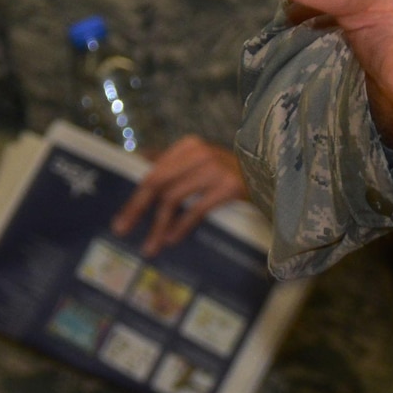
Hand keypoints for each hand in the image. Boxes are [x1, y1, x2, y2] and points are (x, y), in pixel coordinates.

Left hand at [113, 137, 246, 256]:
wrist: (271, 174)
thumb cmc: (231, 171)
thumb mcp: (201, 163)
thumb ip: (174, 168)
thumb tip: (139, 174)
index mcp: (188, 146)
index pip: (153, 172)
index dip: (135, 196)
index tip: (121, 218)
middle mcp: (199, 153)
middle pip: (158, 183)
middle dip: (137, 209)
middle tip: (122, 230)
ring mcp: (215, 169)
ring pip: (173, 198)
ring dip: (158, 226)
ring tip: (150, 246)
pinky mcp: (229, 187)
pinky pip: (196, 209)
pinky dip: (181, 226)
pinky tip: (172, 239)